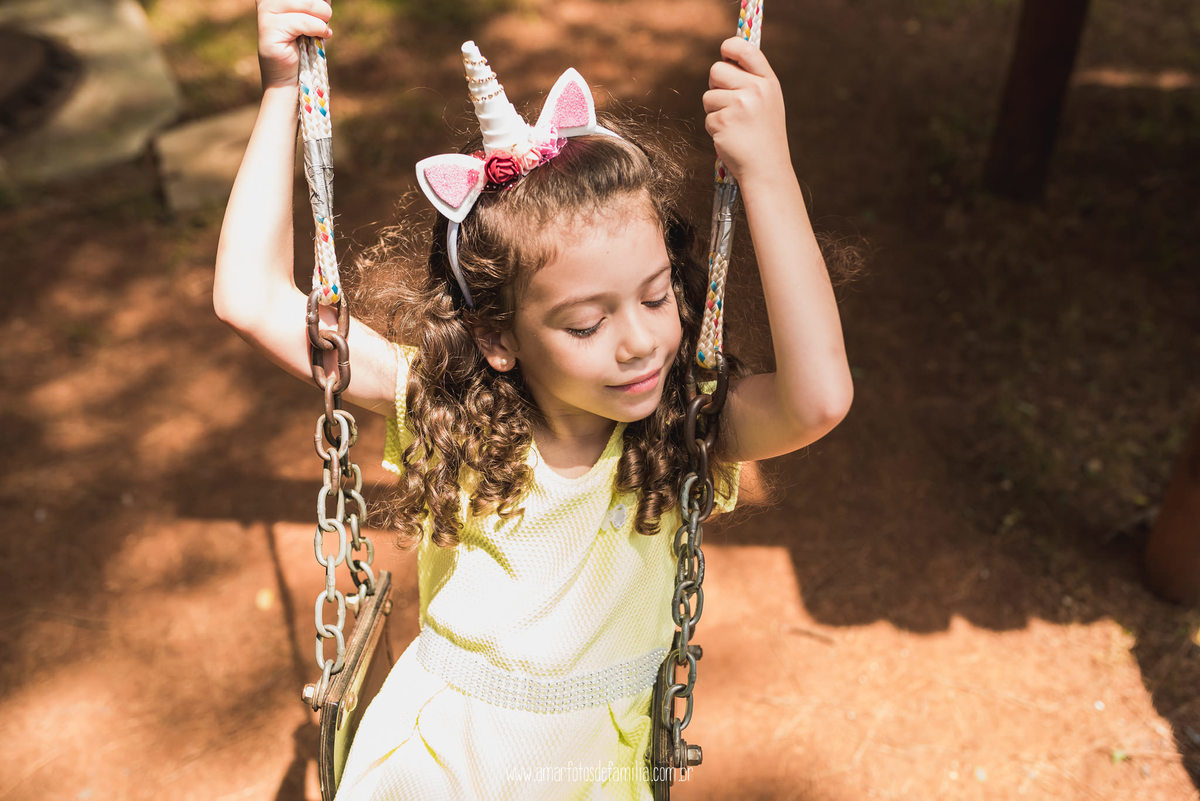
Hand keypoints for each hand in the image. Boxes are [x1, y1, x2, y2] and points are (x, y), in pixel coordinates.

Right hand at [256, 0, 333, 89]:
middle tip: (323, 21)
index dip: (319, 1)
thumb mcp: (314, 17)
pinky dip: (317, 29)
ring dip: (321, 18)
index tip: (322, 12)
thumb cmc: (305, 47)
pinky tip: (322, 36)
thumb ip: (318, 3)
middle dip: (322, 7)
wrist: (290, 78)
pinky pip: (302, 21)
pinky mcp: (268, 27)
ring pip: (307, 3)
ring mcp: (266, 11)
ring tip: (322, 29)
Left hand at [702, 37, 789, 184]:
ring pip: (708, 95)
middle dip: (715, 85)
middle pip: (717, 70)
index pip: (746, 49)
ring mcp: (739, 105)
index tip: (725, 52)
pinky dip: (715, 129)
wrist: (766, 169)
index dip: (730, 47)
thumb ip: (751, 81)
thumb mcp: (768, 103)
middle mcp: (755, 89)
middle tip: (726, 102)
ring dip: (714, 110)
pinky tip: (730, 137)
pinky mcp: (723, 121)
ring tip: (733, 125)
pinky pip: (707, 117)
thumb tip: (725, 60)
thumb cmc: (764, 136)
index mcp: (768, 82)